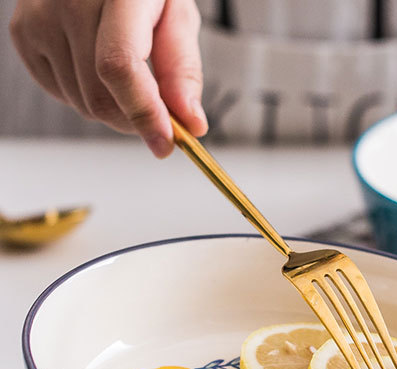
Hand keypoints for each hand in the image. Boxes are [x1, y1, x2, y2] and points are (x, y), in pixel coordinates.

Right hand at [9, 0, 207, 156]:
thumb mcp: (178, 17)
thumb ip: (183, 70)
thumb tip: (190, 122)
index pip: (120, 66)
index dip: (143, 113)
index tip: (164, 143)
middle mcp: (69, 0)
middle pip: (100, 97)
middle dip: (135, 120)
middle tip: (157, 113)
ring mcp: (39, 17)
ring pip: (82, 104)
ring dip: (113, 108)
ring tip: (125, 71)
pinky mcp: (23, 33)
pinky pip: (62, 95)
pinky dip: (87, 96)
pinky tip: (96, 65)